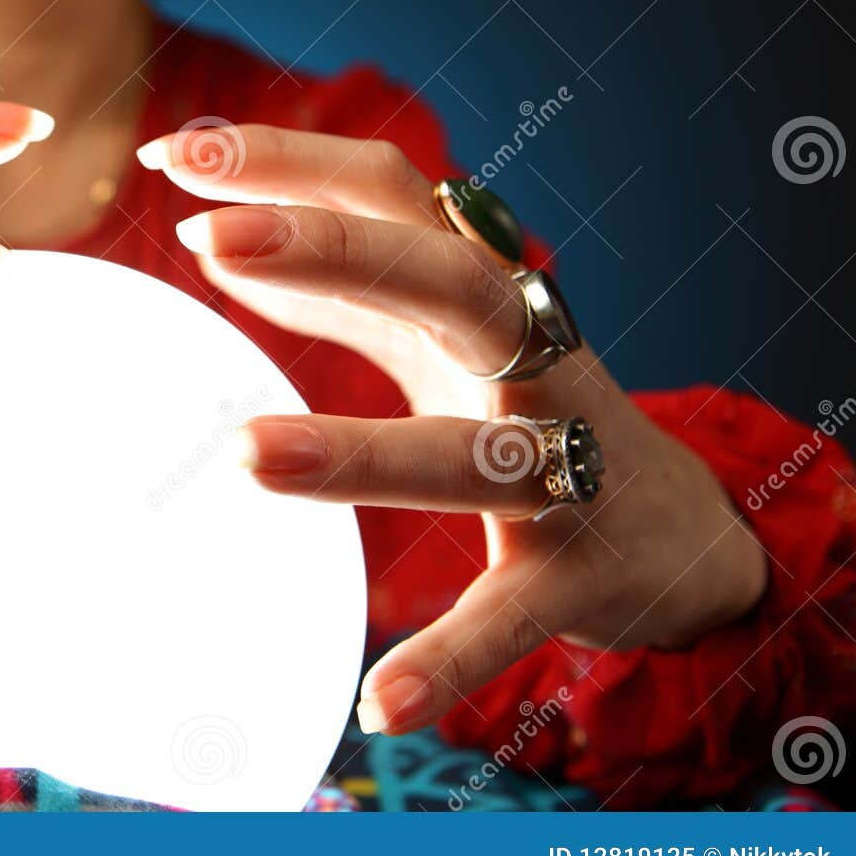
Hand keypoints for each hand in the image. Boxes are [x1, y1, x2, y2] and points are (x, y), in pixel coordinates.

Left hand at [140, 125, 767, 735]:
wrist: (679, 529)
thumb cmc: (528, 409)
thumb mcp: (438, 336)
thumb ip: (341, 288)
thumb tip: (217, 238)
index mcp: (486, 292)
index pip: (394, 193)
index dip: (293, 164)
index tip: (177, 152)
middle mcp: (531, 360)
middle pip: (446, 283)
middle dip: (332, 252)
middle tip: (211, 238)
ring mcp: (560, 465)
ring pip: (468, 451)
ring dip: (358, 452)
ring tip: (241, 455)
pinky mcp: (577, 575)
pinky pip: (510, 615)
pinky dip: (452, 655)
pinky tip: (380, 703)